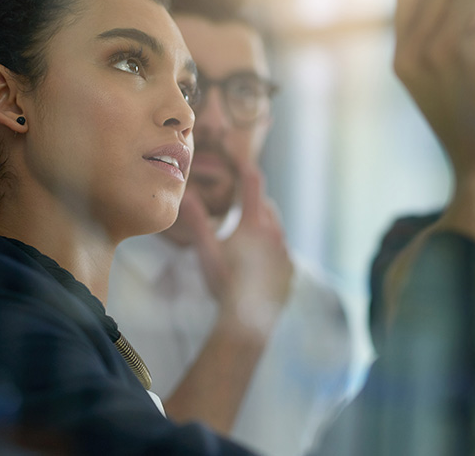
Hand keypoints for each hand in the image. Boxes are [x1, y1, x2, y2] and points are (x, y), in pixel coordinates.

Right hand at [176, 161, 293, 333]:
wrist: (247, 320)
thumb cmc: (224, 283)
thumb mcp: (206, 251)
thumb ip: (196, 221)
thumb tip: (184, 196)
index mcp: (254, 224)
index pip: (252, 182)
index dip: (244, 164)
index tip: (235, 153)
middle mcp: (275, 233)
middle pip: (265, 205)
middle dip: (251, 202)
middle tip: (234, 207)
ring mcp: (285, 252)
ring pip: (275, 228)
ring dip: (261, 226)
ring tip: (242, 238)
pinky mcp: (291, 270)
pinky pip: (281, 250)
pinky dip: (269, 248)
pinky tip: (255, 262)